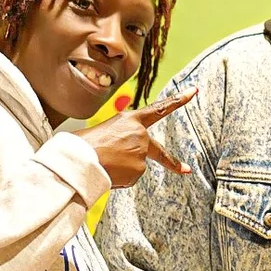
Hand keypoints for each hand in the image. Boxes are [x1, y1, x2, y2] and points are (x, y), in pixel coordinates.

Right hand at [71, 89, 196, 187]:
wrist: (77, 160)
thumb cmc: (82, 145)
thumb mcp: (102, 132)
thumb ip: (119, 139)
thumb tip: (121, 157)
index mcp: (130, 120)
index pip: (159, 108)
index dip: (177, 100)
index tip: (193, 91)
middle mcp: (140, 135)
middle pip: (160, 152)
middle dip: (173, 163)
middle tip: (185, 169)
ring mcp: (142, 154)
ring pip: (136, 167)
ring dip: (122, 170)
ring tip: (105, 164)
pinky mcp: (138, 171)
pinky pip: (130, 178)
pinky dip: (119, 179)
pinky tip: (108, 173)